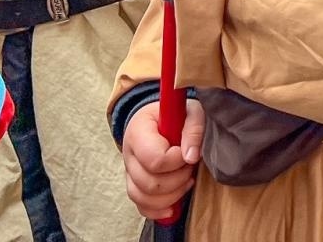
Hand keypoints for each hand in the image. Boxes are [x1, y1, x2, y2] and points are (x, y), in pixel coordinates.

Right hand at [122, 98, 204, 219]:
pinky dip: (158, 211)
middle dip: (177, 180)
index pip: (153, 159)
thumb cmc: (178, 114)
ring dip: (171, 196)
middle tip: (190, 166)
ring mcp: (129, 172)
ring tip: (187, 180)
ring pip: (143, 198)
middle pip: (148, 183)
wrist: (162, 117)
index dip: (175, 161)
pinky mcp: (135, 185)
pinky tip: (173, 206)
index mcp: (139, 131)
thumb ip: (193, 129)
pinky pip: (141, 206)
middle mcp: (129, 154)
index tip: (187, 152)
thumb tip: (191, 157)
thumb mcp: (191, 110)